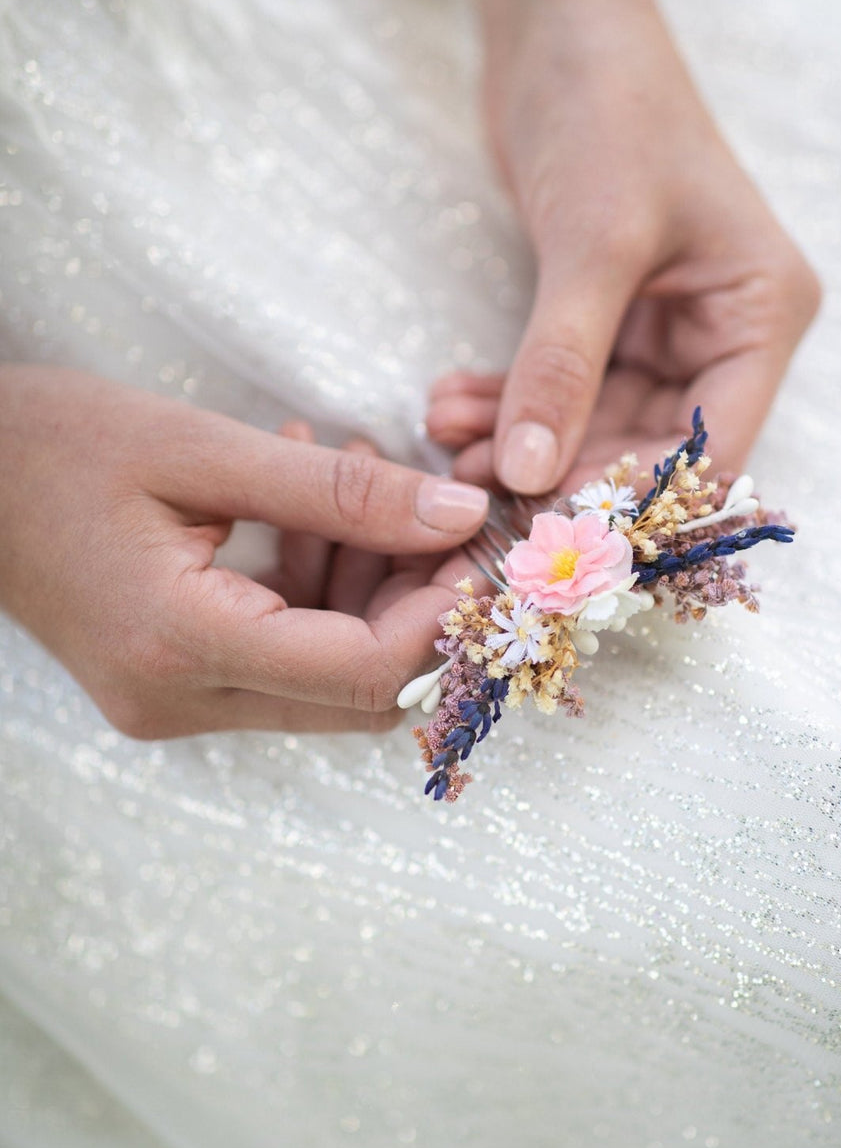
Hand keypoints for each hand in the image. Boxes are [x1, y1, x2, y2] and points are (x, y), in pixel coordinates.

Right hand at [0, 367, 488, 736]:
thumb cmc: (54, 445)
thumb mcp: (201, 450)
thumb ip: (339, 492)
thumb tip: (460, 518)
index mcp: (181, 644)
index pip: (363, 674)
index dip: (444, 617)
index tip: (478, 543)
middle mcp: (179, 700)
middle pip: (358, 694)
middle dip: (420, 608)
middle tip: (445, 515)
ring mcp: (174, 702)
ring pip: (329, 678)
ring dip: (372, 589)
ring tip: (367, 479)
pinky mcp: (175, 684)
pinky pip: (285, 656)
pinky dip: (322, 589)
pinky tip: (317, 505)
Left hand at [426, 0, 820, 491]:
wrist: (559, 24)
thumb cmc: (608, 107)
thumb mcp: (592, 243)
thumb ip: (562, 363)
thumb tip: (526, 475)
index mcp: (760, 315)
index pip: (712, 448)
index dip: (636, 499)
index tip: (553, 535)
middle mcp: (723, 332)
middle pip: (646, 448)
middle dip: (558, 473)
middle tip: (474, 495)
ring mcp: (663, 329)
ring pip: (591, 425)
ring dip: (519, 443)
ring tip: (445, 445)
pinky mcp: (604, 318)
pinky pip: (559, 388)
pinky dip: (506, 404)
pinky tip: (446, 410)